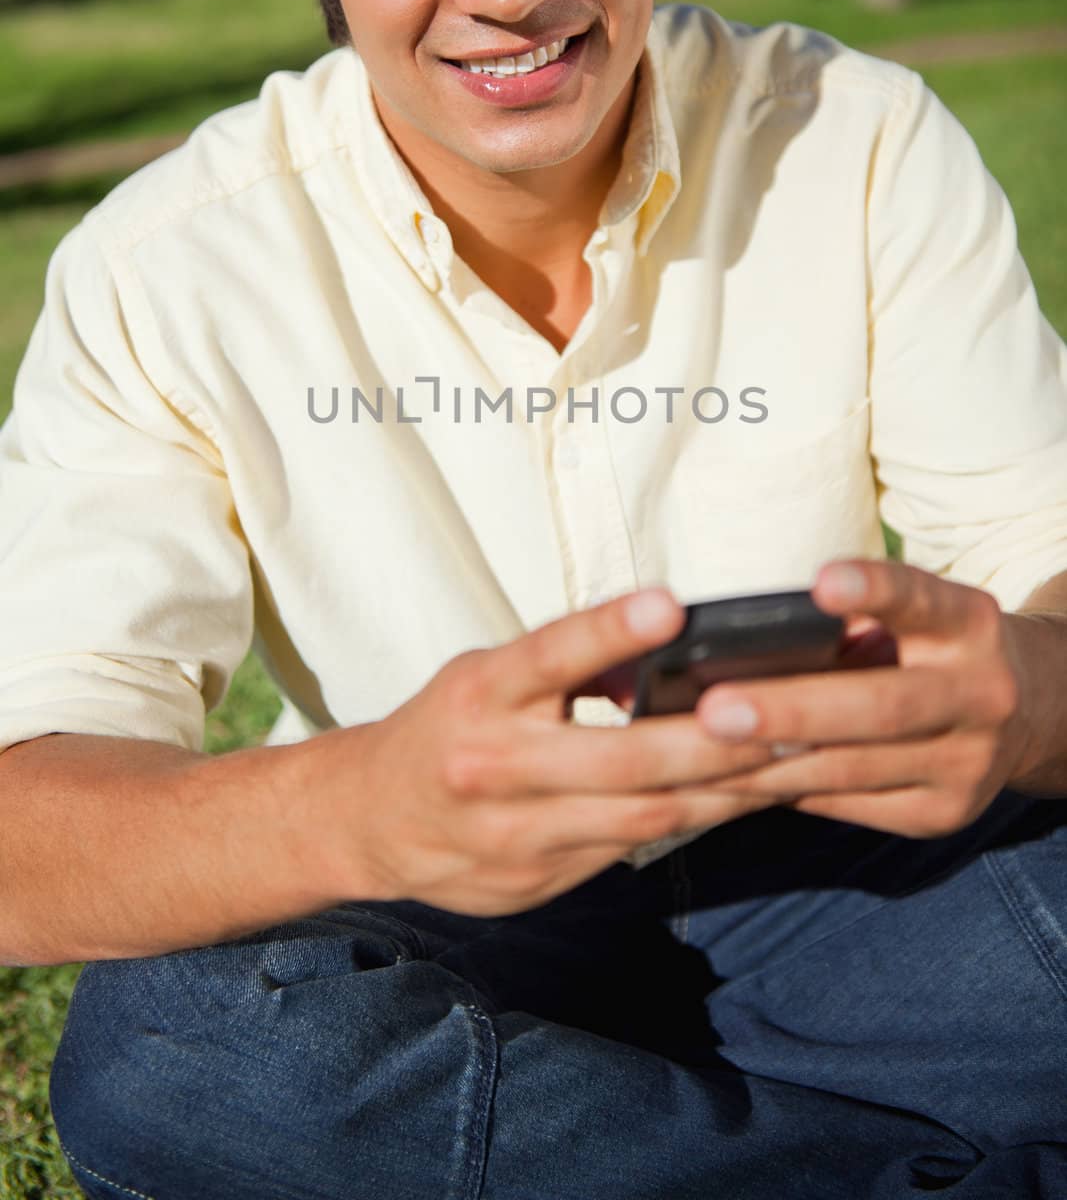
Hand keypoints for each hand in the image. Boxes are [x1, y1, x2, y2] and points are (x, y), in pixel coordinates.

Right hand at [316, 590, 787, 916]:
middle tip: (793, 712)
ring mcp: (516, 833)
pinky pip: (634, 851)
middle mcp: (493, 765)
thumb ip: (565, 668)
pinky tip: (747, 798)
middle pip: (620, 757)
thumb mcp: (488, 676)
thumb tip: (668, 646)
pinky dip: (695, 820)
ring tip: (797, 757)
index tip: (669, 605)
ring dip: (727, 788)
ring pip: (642, 815)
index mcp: (479, 695)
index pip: (547, 655)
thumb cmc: (450, 726)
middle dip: (714, 740)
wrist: (369, 823)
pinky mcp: (537, 880)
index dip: (608, 631)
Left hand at [694, 559, 1032, 837]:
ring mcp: (968, 762)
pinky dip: (783, 794)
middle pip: (881, 707)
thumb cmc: (926, 647)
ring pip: (855, 769)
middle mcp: (982, 693)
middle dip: (791, 710)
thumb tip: (731, 646)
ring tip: (696, 758)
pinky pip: (848, 805)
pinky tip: (726, 787)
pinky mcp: (944, 813)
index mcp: (968, 625)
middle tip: (711, 710)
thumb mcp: (911, 618)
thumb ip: (846, 626)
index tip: (821, 585)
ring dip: (768, 766)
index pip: (921, 600)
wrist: (1026, 714)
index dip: (874, 591)